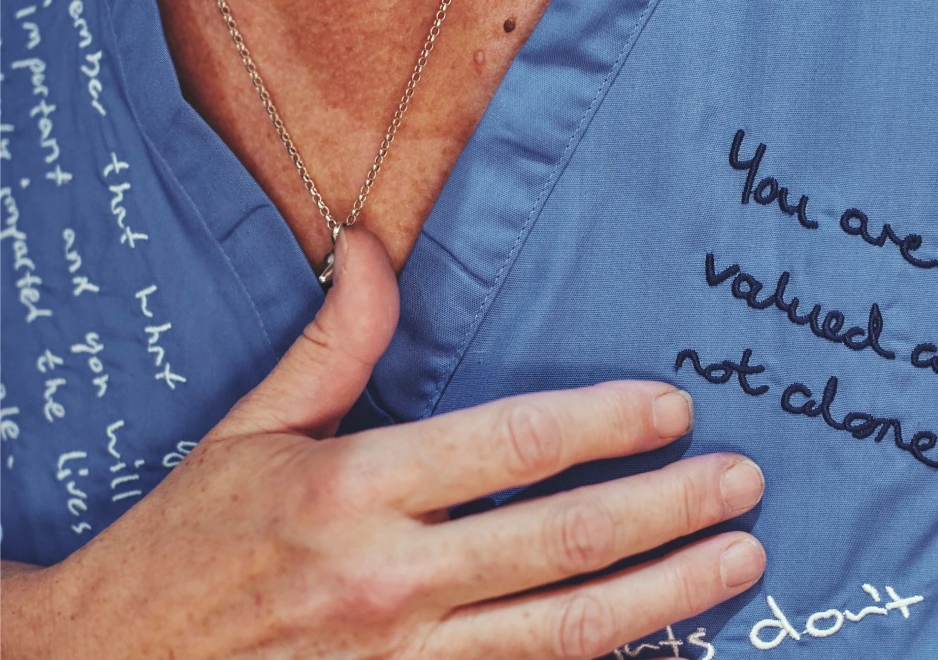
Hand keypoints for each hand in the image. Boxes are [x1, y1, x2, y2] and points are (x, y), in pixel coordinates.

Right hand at [1, 227, 765, 658]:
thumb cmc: (185, 545)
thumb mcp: (249, 433)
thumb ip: (330, 346)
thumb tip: (371, 251)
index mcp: (350, 492)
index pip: (512, 445)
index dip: (607, 424)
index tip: (674, 410)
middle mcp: (387, 580)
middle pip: (563, 540)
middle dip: (669, 509)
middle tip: (744, 482)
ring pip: (565, 630)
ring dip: (666, 593)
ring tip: (739, 560)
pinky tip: (659, 641)